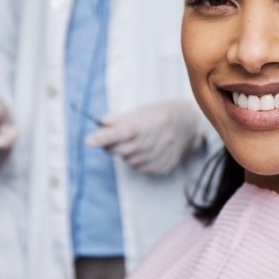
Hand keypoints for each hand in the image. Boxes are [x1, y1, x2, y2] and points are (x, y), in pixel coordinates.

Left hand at [85, 100, 203, 174]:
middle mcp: (160, 139)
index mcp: (153, 122)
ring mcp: (163, 155)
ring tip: (137, 140)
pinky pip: (139, 168)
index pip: (124, 131)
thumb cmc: (161, 114)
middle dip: (112, 144)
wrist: (189, 125)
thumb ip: (121, 119)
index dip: (105, 136)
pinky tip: (145, 150)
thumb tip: (101, 124)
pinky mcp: (164, 167)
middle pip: (123, 149)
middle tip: (112, 137)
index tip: (89, 140)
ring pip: (129, 160)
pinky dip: (136, 159)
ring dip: (125, 152)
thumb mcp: (143, 111)